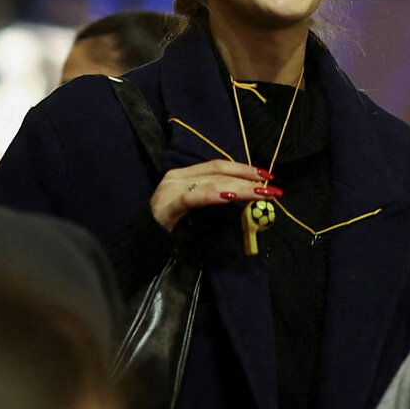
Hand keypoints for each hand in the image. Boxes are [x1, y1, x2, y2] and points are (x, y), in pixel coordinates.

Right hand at [150, 160, 281, 231]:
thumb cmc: (166, 228)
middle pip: (218, 171)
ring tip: (260, 192)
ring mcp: (171, 189)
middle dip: (247, 177)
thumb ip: (210, 197)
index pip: (218, 166)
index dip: (243, 168)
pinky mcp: (167, 205)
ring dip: (240, 186)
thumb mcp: (191, 209)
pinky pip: (194, 197)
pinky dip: (215, 194)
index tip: (266, 175)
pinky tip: (231, 196)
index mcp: (184, 175)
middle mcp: (177, 177)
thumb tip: (242, 195)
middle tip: (271, 186)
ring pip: (212, 182)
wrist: (138, 242)